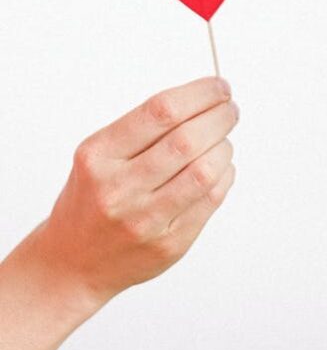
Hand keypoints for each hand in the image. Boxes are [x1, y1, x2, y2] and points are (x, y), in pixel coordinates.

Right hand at [32, 76, 238, 308]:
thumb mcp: (99, 155)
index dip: (200, 94)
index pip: (161, 111)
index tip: (219, 87)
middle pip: (187, 140)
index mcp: (98, 156)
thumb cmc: (93, 197)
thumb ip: (145, 128)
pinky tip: (219, 168)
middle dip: (219, 117)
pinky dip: (224, 176)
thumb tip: (206, 98)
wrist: (73, 263)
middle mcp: (118, 189)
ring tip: (222, 141)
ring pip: (204, 171)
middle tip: (229, 109)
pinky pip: (211, 200)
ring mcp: (144, 221)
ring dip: (224, 147)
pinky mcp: (169, 245)